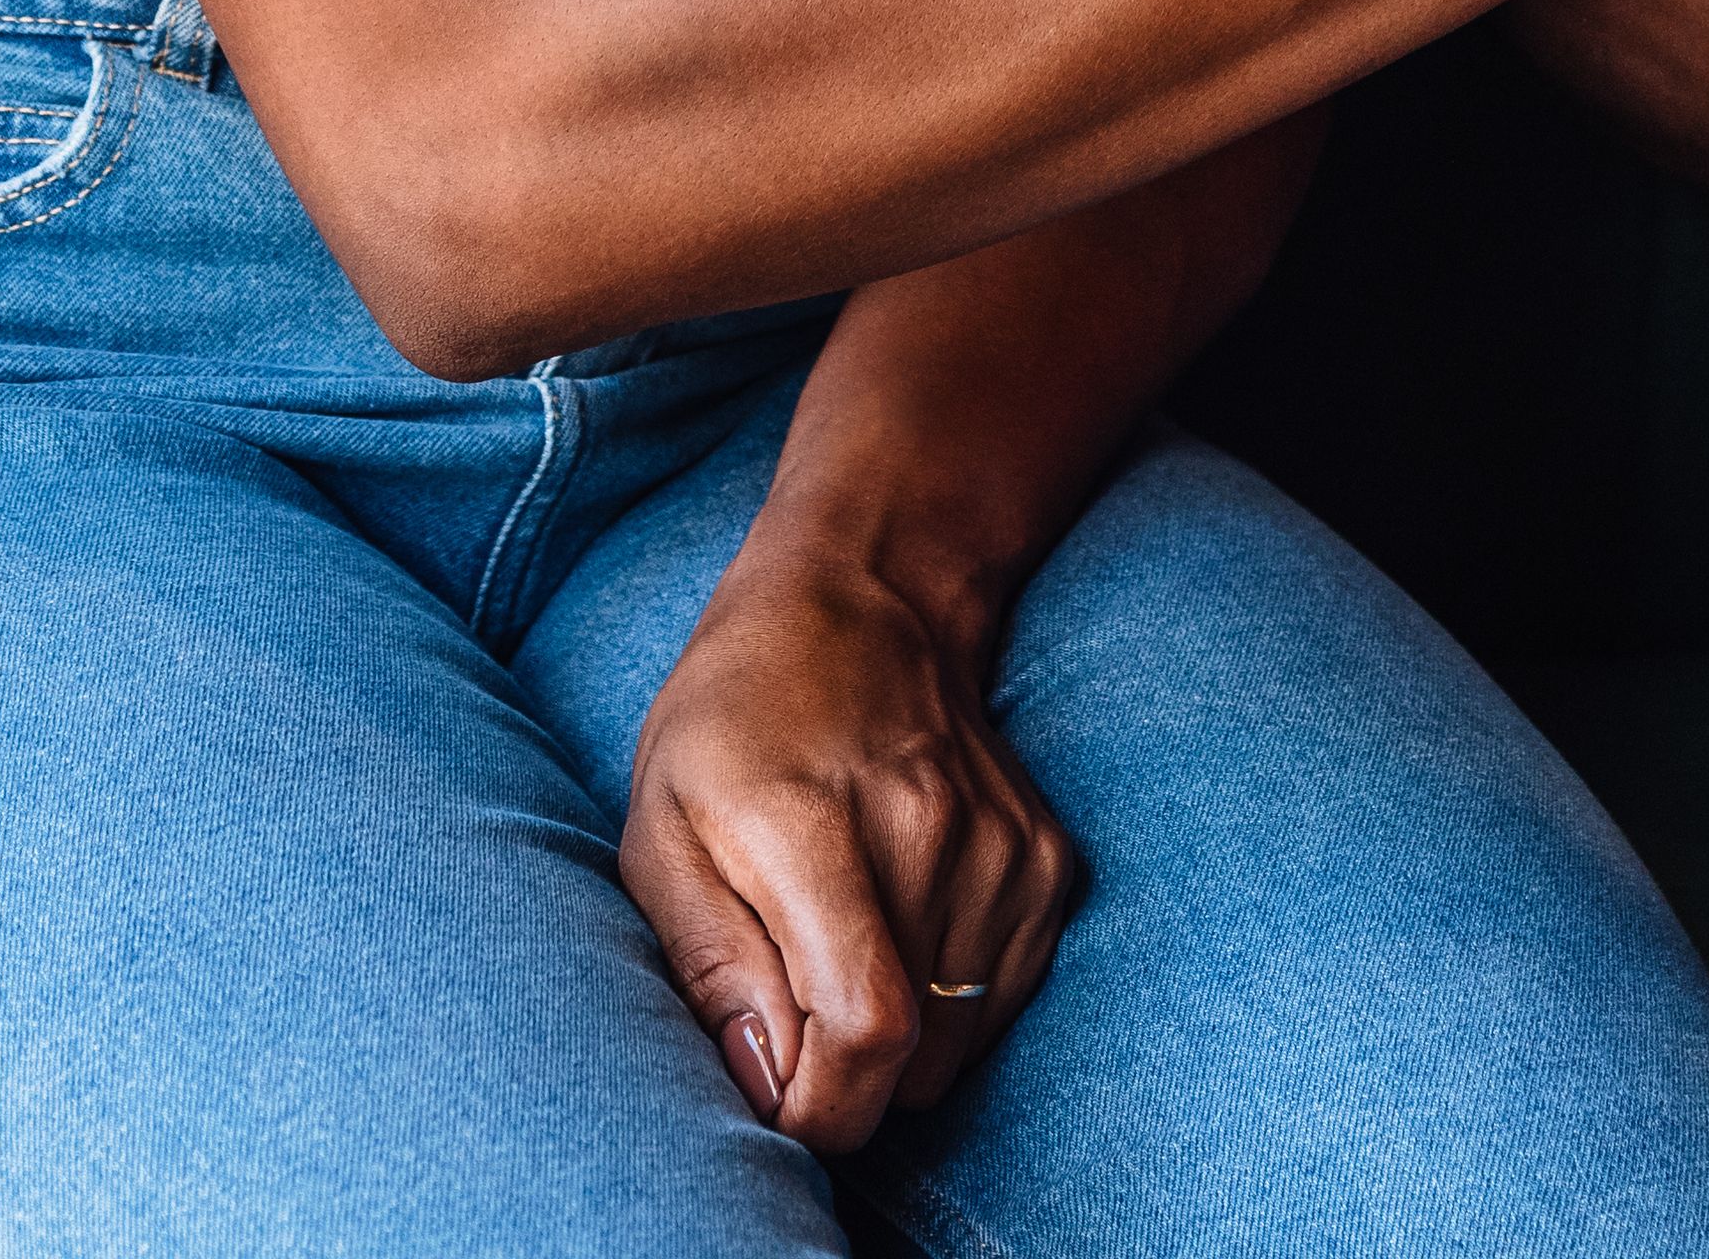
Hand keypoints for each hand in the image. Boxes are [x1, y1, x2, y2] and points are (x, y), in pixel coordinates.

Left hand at [617, 552, 1084, 1154]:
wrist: (867, 601)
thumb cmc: (736, 721)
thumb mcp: (660, 829)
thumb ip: (709, 962)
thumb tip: (764, 1086)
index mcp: (815, 828)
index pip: (864, 1026)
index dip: (824, 1108)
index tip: (779, 1108)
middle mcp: (929, 837)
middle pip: (913, 1057)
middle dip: (845, 1081)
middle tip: (791, 1019)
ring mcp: (1003, 849)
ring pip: (959, 1044)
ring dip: (897, 1042)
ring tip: (842, 955)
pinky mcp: (1047, 863)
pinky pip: (1002, 1001)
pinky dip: (948, 1004)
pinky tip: (901, 928)